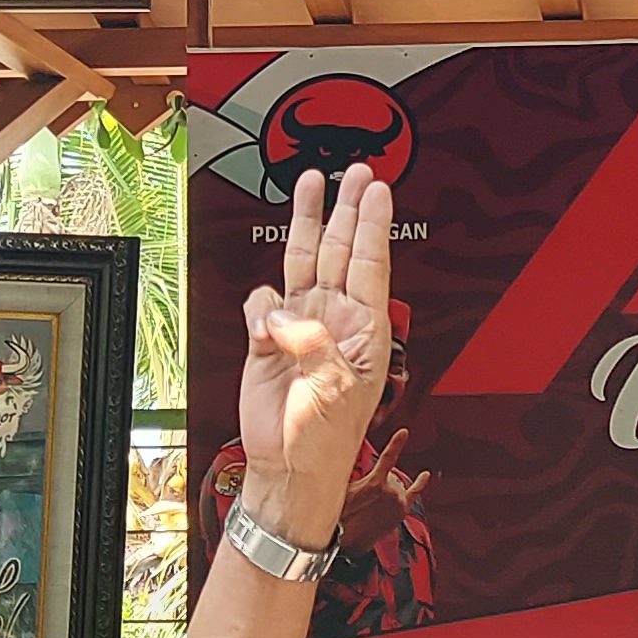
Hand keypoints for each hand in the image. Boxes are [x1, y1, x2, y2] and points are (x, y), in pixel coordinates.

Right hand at [239, 165, 392, 528]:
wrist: (287, 465)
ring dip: (310, 221)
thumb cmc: (324, 438)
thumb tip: (286, 315)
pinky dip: (260, 306)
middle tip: (356, 172)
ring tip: (314, 183)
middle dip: (347, 209)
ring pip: (306, 259)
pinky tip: (263, 324)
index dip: (372, 224)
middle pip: (341, 249)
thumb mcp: (333, 390)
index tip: (377, 189)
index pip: (370, 263)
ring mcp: (302, 324)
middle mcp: (336, 319)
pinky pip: (262, 302)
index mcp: (365, 330)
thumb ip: (314, 343)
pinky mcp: (269, 337)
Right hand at [339, 434, 431, 551]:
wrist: (348, 540)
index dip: (397, 443)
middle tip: (364, 496)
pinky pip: (414, 493)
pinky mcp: (402, 511)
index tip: (404, 432)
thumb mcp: (343, 488)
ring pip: (397, 484)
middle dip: (378, 481)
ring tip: (372, 502)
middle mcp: (392, 490)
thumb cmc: (342, 514)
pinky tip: (425, 474)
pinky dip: (420, 483)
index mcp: (376, 482)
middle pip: (389, 475)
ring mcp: (399, 502)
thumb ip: (352, 473)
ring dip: (387, 488)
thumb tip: (347, 460)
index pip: (389, 457)